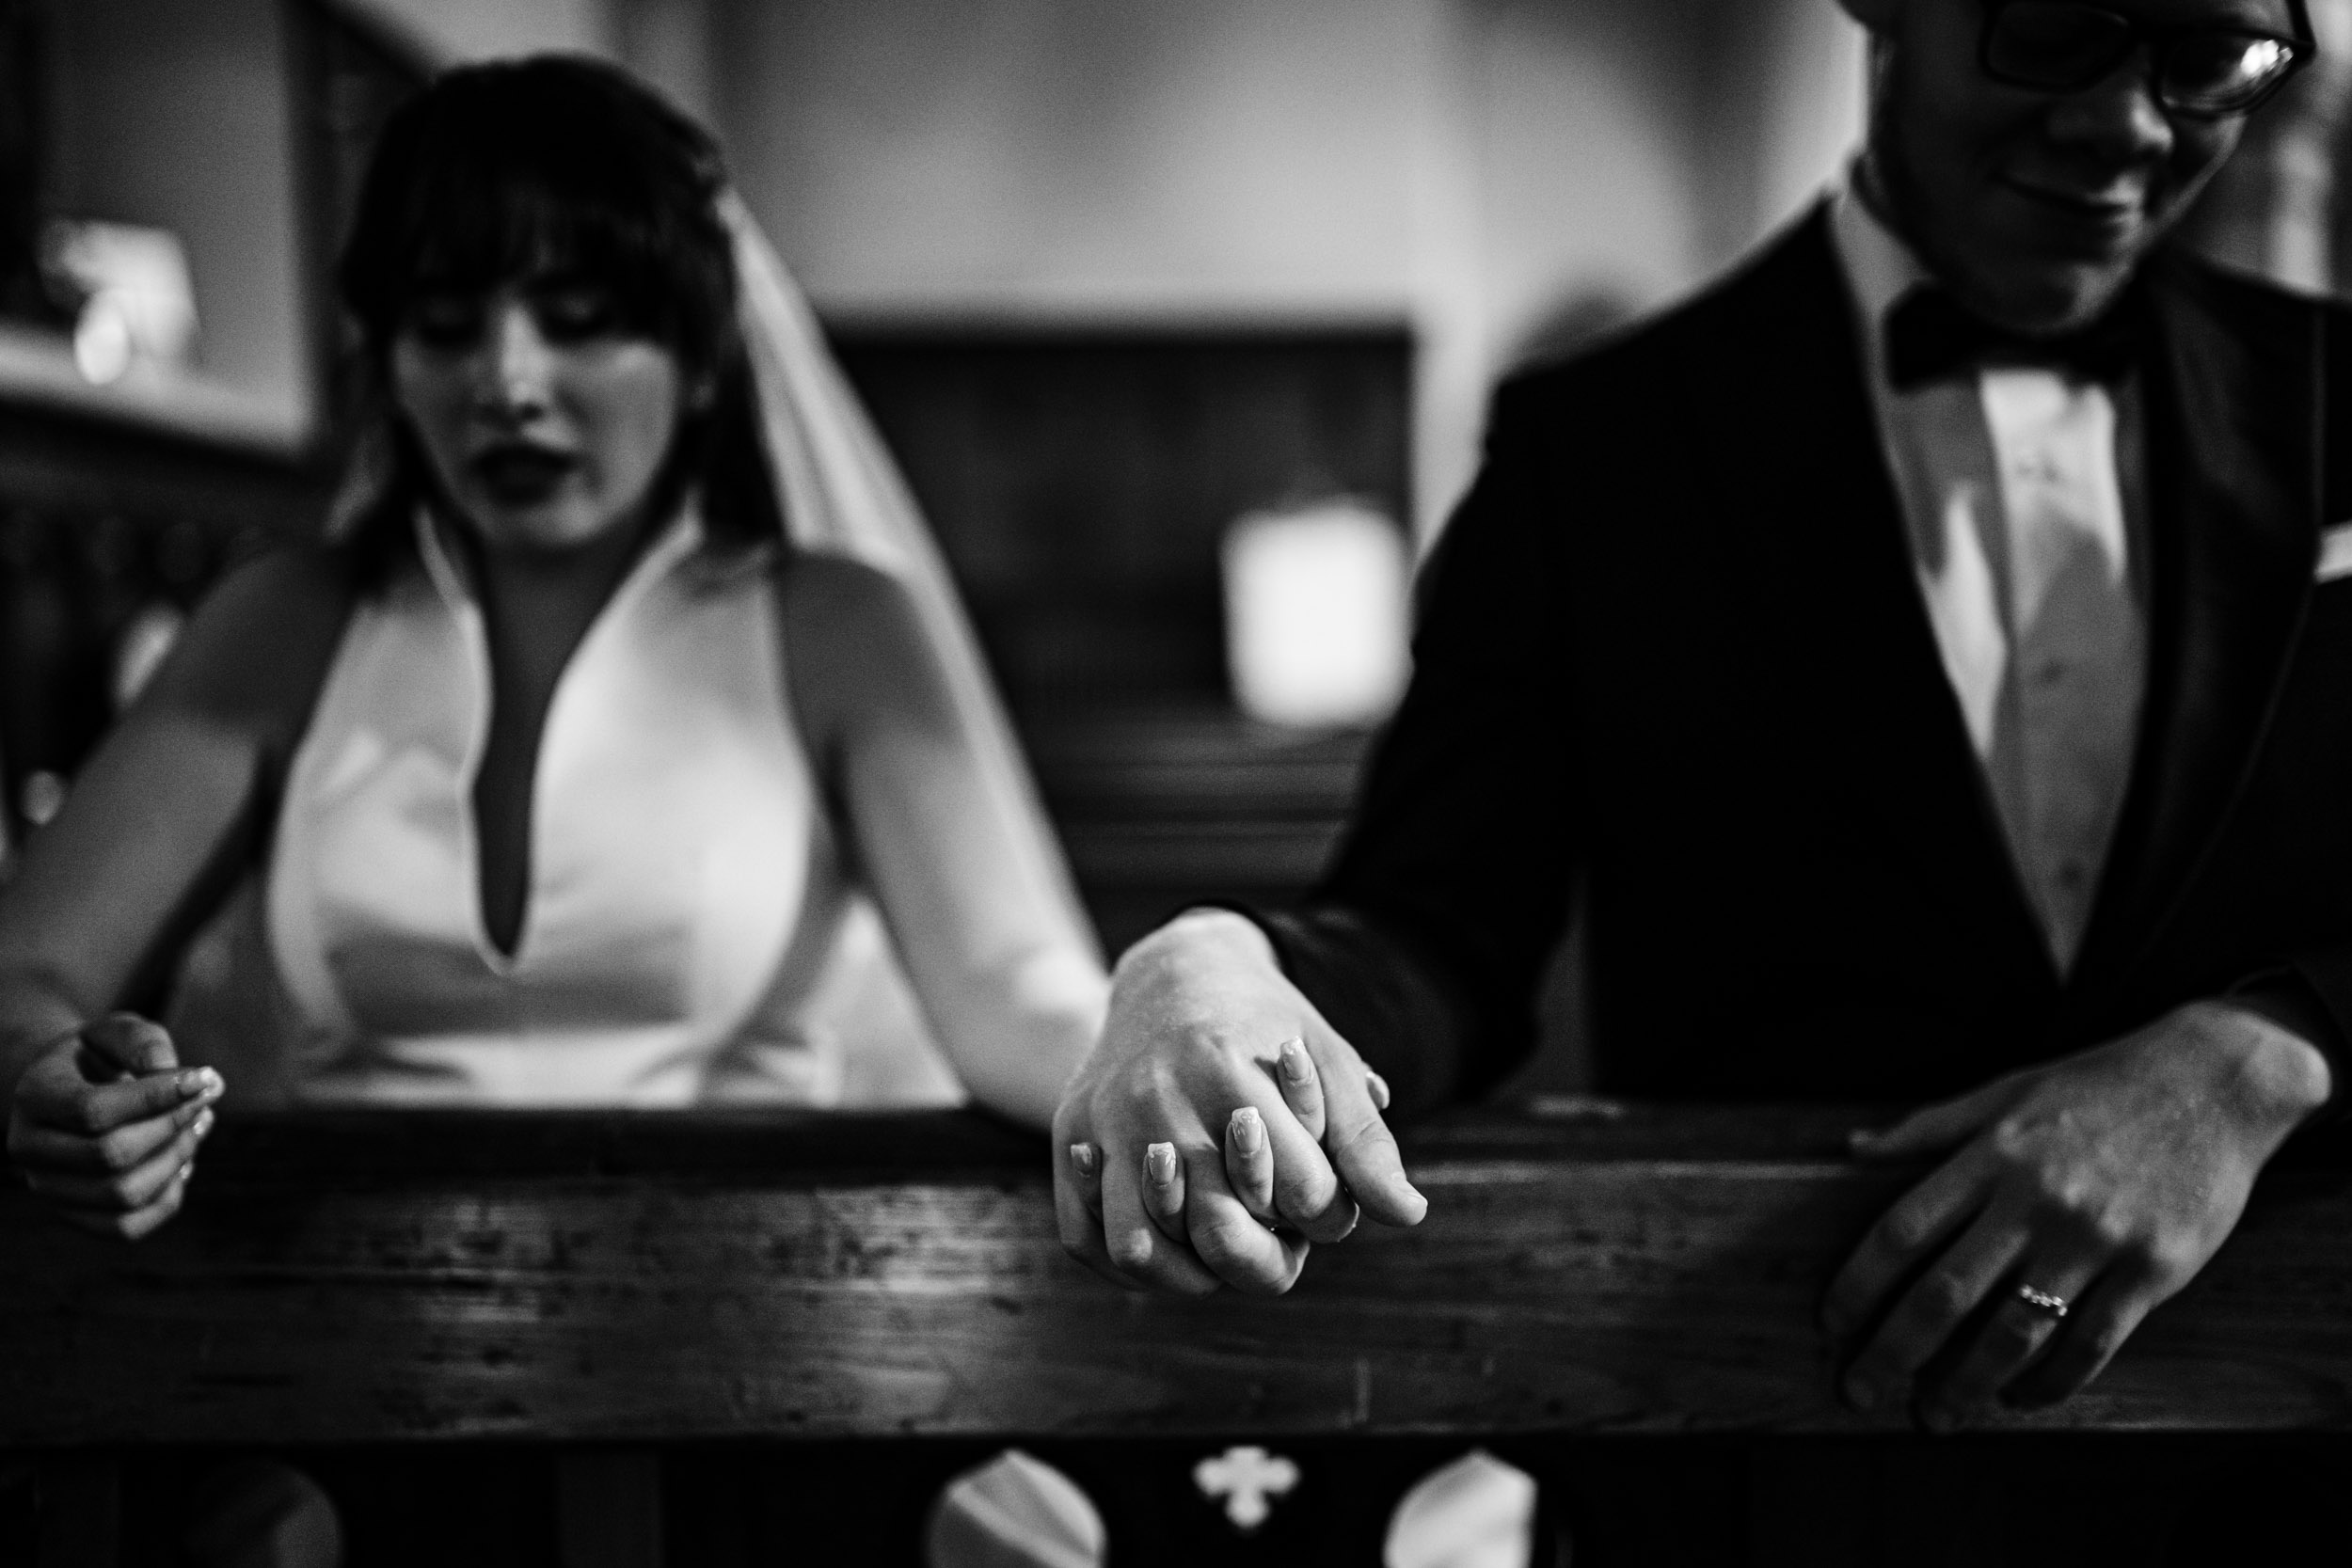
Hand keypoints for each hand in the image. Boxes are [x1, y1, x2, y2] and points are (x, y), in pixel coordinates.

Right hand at [8, 1013, 222, 1239]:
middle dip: (173, 1127)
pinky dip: (169, 1195)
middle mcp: (30, 1149)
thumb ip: (144, 1044)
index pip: (93, 1111)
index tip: (204, 1078)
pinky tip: (183, 1160)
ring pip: (123, 1195)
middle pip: (111, 1156)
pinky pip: (128, 1227)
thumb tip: (185, 1081)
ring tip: (200, 1123)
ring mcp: (48, 1188)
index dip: (155, 1098)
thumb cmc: (98, 1056)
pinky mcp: (75, 1215)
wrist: (68, 1090)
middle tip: (205, 1101)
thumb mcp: (116, 1031)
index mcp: (34, 1097)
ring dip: (177, 1159)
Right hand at [1053, 909, 1426, 1295]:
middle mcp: (1158, 1100)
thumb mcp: (1327, 1060)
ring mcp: (1105, 1121)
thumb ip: (1365, 1140)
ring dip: (1194, 1274)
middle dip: (1268, 1255)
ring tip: (1225, 1247)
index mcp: (1230, 1073)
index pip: (1300, 1194)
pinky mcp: (1070, 1136)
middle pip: (1220, 1232)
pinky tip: (1174, 1246)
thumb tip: (1407, 1216)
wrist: (1174, 973)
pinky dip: (1132, 1264)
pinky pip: (1086, 1237)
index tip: (1323, 1195)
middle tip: (1281, 1236)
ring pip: (1140, 1250)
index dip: (1327, 1214)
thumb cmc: (1264, 1025)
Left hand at [1820, 1001, 2331, 1428]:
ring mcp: (2098, 1237)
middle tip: (1858, 1390)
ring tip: (1935, 1415)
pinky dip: (2051, 1381)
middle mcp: (2037, 1199)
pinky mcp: (2154, 1269)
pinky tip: (2019, 1397)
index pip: (1903, 1231)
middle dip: (1894, 1350)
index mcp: (1992, 1155)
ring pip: (2015, 1331)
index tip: (1831, 1323)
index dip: (1859, 1284)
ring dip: (1966, 1383)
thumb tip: (1851, 1146)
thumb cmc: (2096, 1088)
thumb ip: (1929, 1127)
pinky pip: (2092, 1342)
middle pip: (1947, 1292)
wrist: (2214, 1081)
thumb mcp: (2005, 1091)